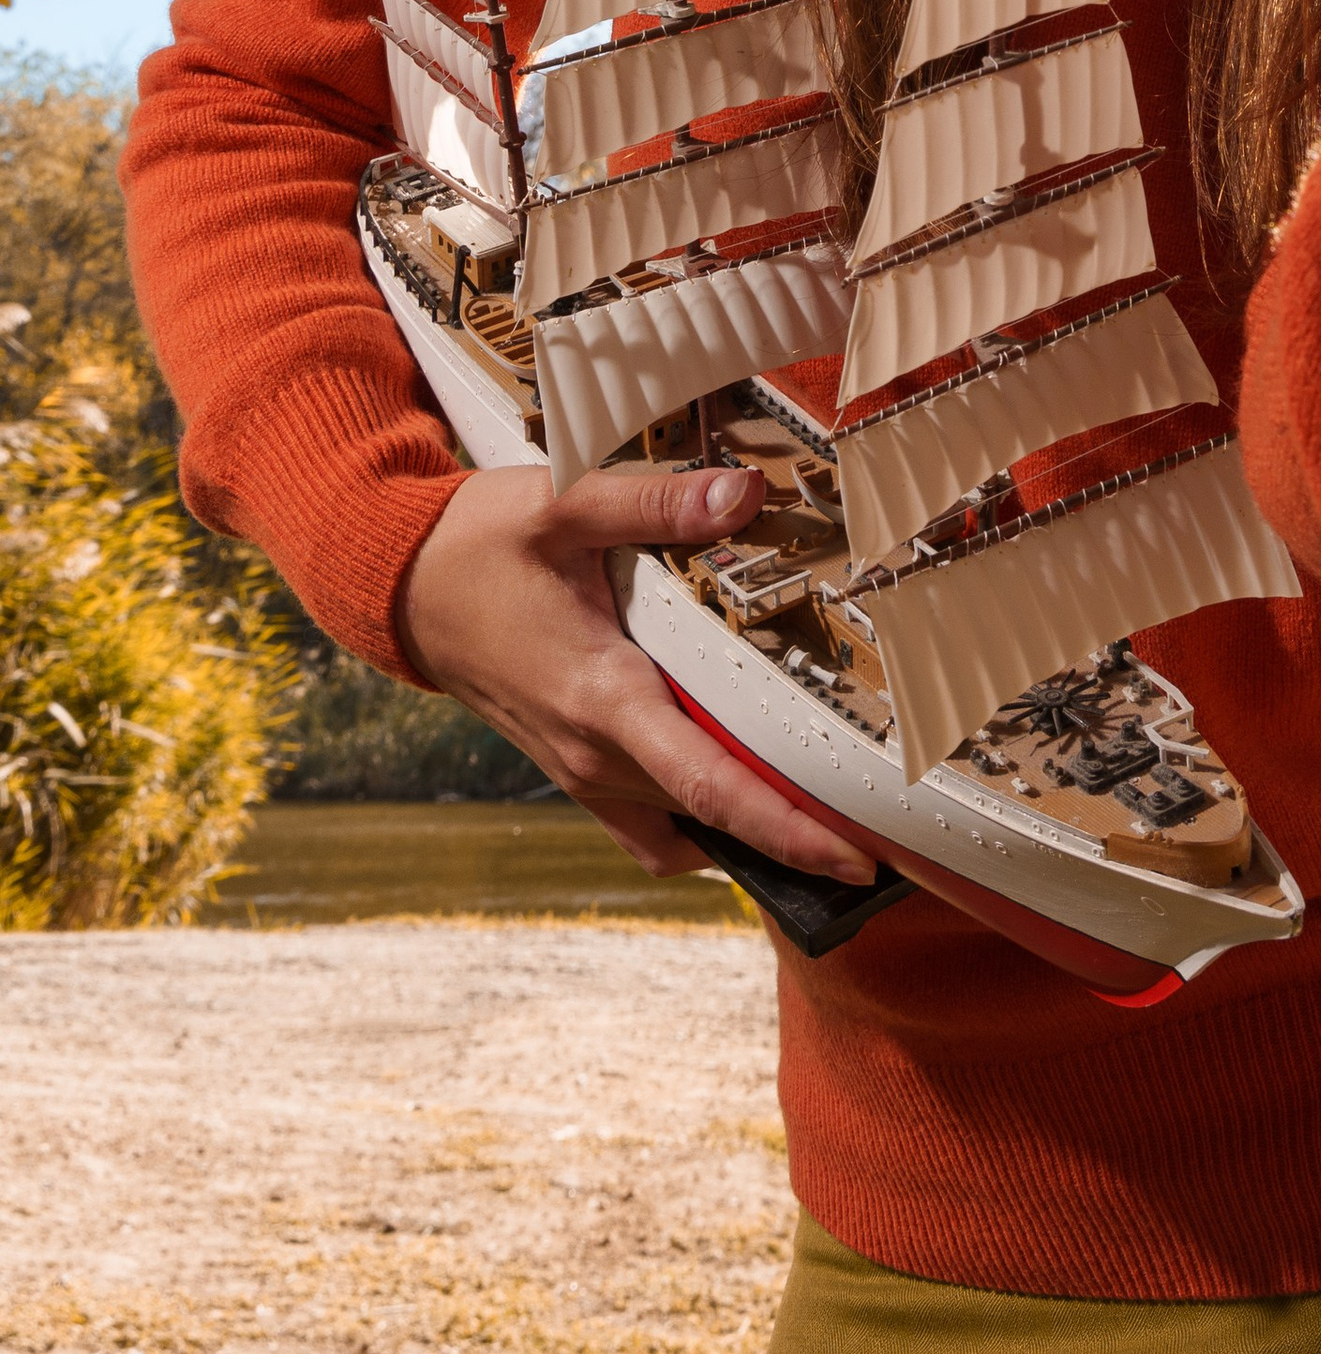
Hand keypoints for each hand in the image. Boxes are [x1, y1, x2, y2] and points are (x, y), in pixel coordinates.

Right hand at [395, 459, 877, 884]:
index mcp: (603, 698)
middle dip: (798, 831)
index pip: (711, 785)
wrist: (400, 586)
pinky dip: (702, 827)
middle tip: (887, 831)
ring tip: (838, 820)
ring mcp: (583, 771)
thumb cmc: (478, 544)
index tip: (855, 859)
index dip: (788, 830)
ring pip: (687, 824)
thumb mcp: (562, 503)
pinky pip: (650, 825)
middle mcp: (596, 755)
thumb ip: (656, 503)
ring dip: (754, 831)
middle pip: (716, 814)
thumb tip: (743, 495)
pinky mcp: (576, 768)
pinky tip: (748, 801)